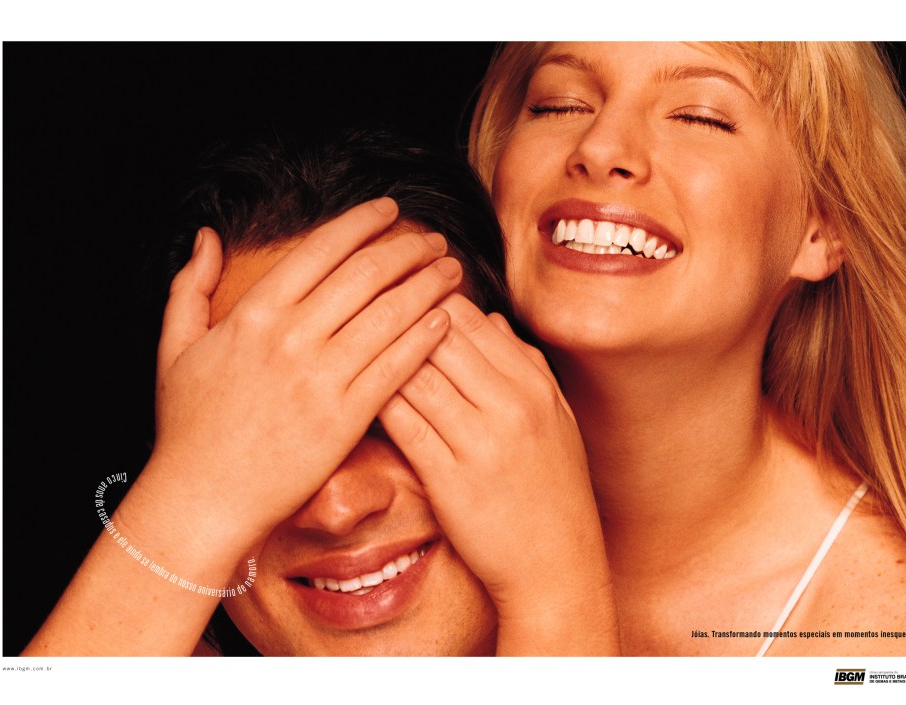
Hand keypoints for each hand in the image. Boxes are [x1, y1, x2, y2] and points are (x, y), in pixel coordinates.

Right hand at [145, 198, 461, 547]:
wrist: (203, 499)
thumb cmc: (189, 427)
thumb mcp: (175, 347)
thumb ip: (189, 286)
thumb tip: (207, 238)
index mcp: (254, 314)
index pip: (322, 249)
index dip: (363, 223)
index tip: (390, 210)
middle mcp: (291, 338)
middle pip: (367, 274)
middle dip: (408, 249)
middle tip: (434, 240)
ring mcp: (321, 378)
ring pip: (390, 314)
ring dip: (428, 286)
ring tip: (452, 271)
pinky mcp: (346, 418)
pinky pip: (397, 366)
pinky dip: (426, 338)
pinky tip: (447, 321)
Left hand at [379, 294, 617, 653]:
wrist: (556, 565)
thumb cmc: (554, 488)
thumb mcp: (555, 418)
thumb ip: (526, 364)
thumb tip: (490, 319)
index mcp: (533, 386)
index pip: (471, 320)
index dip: (428, 298)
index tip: (398, 294)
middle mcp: (509, 406)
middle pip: (439, 337)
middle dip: (396, 317)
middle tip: (361, 309)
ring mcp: (479, 442)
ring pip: (415, 375)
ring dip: (380, 355)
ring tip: (349, 344)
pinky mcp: (449, 479)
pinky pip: (404, 424)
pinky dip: (377, 401)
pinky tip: (353, 391)